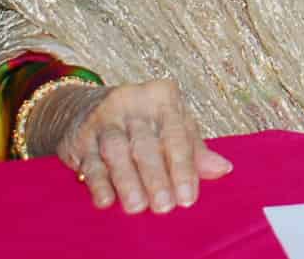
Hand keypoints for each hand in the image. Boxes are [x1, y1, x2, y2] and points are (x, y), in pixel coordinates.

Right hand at [38, 79, 232, 212]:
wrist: (84, 107)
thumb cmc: (142, 121)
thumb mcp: (172, 126)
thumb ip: (195, 150)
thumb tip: (223, 169)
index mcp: (163, 97)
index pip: (176, 134)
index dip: (183, 168)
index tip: (188, 198)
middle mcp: (133, 102)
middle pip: (146, 143)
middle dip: (156, 177)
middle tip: (164, 207)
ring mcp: (104, 118)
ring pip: (116, 150)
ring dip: (127, 180)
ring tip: (137, 206)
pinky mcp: (80, 137)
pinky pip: (89, 160)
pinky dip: (98, 182)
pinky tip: (106, 200)